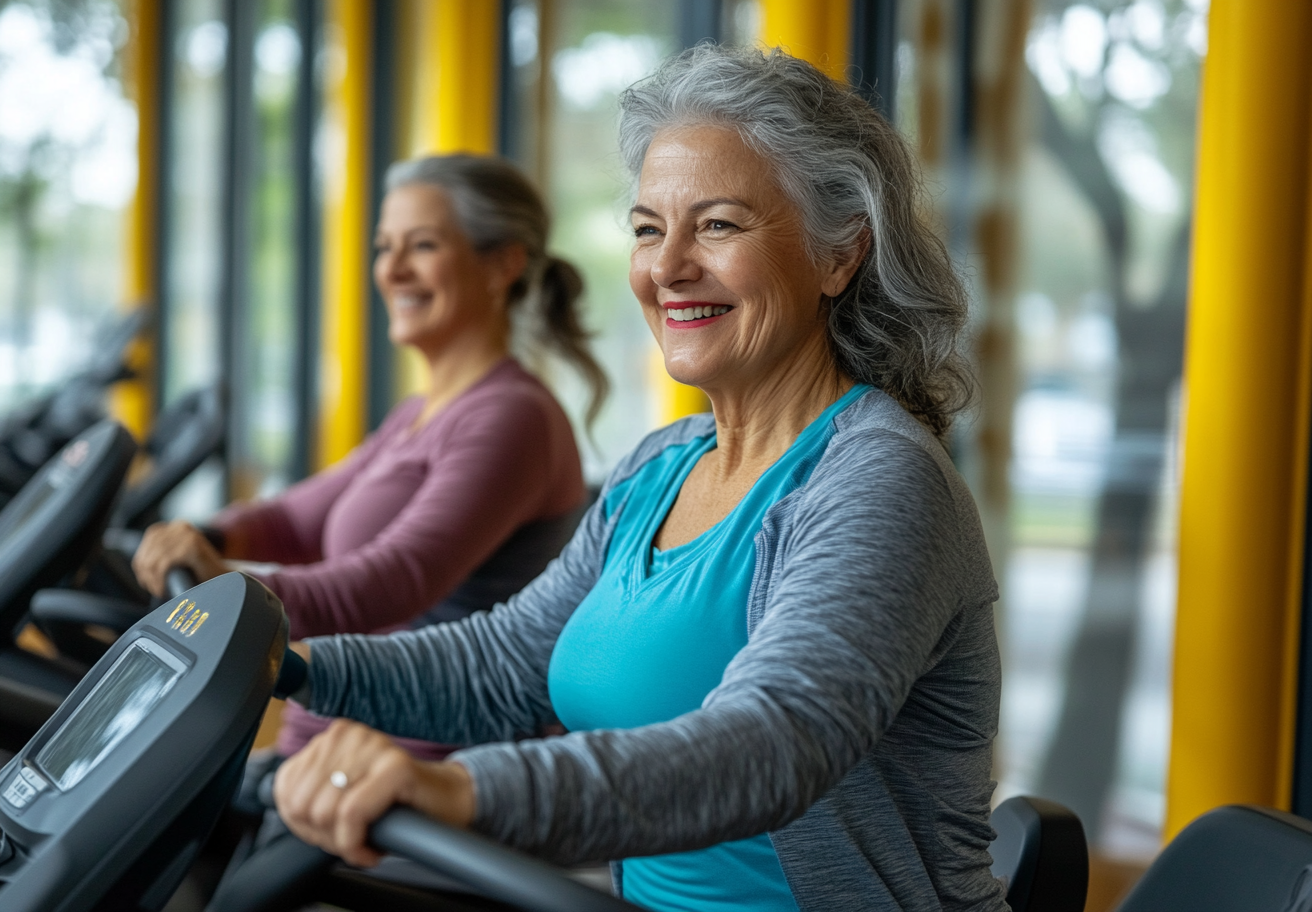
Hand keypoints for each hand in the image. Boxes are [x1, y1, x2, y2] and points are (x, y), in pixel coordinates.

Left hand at [131, 520, 229, 596]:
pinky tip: (165, 590)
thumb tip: (139, 565)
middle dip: (147, 575)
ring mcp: (188, 535)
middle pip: (148, 552)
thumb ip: (160, 554)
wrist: (223, 582)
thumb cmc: (199, 574)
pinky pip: (164, 565)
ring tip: (160, 591)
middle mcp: (181, 527)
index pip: (149, 540)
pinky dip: (160, 581)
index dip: (142, 562)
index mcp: (176, 526)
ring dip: (153, 580)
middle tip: (154, 589)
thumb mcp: (176, 558)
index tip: (146, 580)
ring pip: (153, 560)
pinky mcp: (192, 546)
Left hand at [272, 719, 475, 866]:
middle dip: (324, 835)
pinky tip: (373, 848)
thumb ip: (307, 797)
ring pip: (325, 811)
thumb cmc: (390, 804)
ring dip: (344, 842)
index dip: (303, 826)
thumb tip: (289, 809)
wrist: (445, 801)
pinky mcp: (396, 764)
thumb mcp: (338, 798)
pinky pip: (352, 815)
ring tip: (365, 840)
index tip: (331, 832)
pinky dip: (357, 843)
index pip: (285, 790)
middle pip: (303, 804)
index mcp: (330, 738)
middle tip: (352, 838)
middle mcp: (348, 734)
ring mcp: (374, 745)